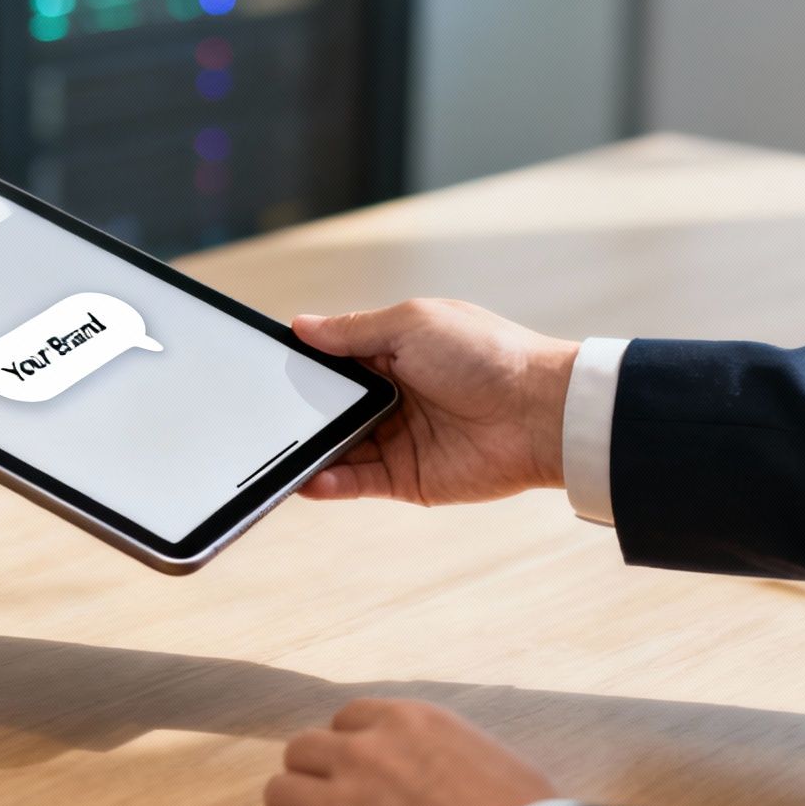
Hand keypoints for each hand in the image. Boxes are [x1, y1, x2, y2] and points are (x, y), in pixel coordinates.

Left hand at [265, 700, 557, 805]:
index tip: (358, 768)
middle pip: (302, 750)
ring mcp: (342, 803)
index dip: (350, 745)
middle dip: (314, 774)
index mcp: (404, 722)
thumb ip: (440, 745)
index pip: (346, 718)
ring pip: (280, 792)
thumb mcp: (484, 753)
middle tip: (331, 799)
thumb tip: (433, 757)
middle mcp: (364, 753)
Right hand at [293, 300, 577, 504]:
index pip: (334, 362)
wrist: (541, 413)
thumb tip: (302, 325)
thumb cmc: (487, 355)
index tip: (265, 369)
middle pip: (331, 409)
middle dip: (300, 413)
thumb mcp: (411, 324)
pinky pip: (358, 482)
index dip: (303, 366)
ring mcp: (398, 439)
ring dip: (310, 450)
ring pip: (338, 447)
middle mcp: (392, 397)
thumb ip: (354, 331)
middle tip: (263, 416)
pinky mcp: (407, 478)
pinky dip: (330, 482)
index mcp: (392, 354)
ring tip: (275, 454)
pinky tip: (307, 477)